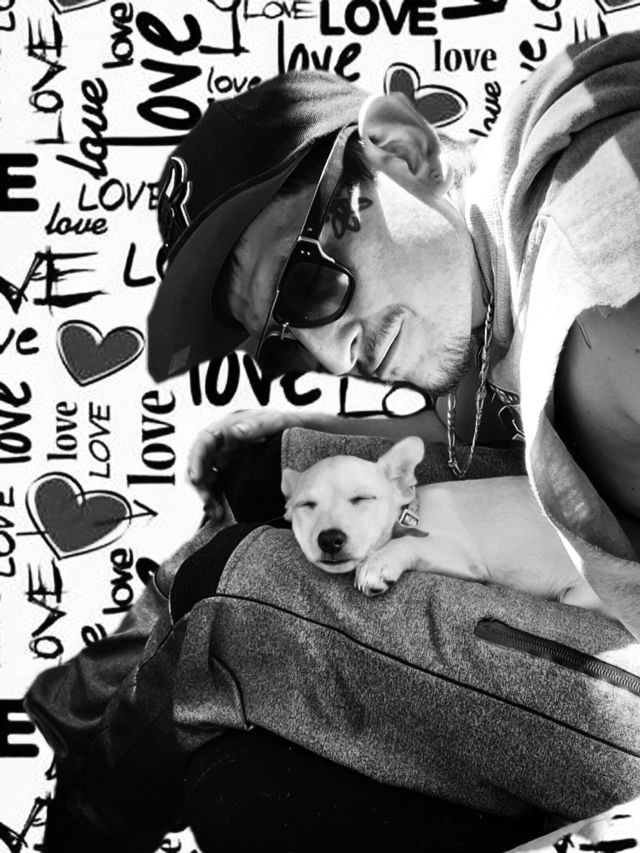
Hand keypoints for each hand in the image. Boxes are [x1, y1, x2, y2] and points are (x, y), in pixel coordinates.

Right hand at [187, 409, 304, 520]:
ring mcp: (226, 460)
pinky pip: (217, 488)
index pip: (204, 442)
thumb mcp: (276, 422)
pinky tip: (219, 513)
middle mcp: (223, 445)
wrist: (301, 434)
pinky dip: (215, 500)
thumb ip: (258, 425)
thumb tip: (236, 430)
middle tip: (208, 502)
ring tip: (216, 513)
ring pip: (206, 478)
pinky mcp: (232, 474)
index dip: (195, 459)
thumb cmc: (287, 424)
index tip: (196, 478)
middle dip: (200, 484)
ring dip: (206, 496)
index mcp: (228, 428)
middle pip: (200, 463)